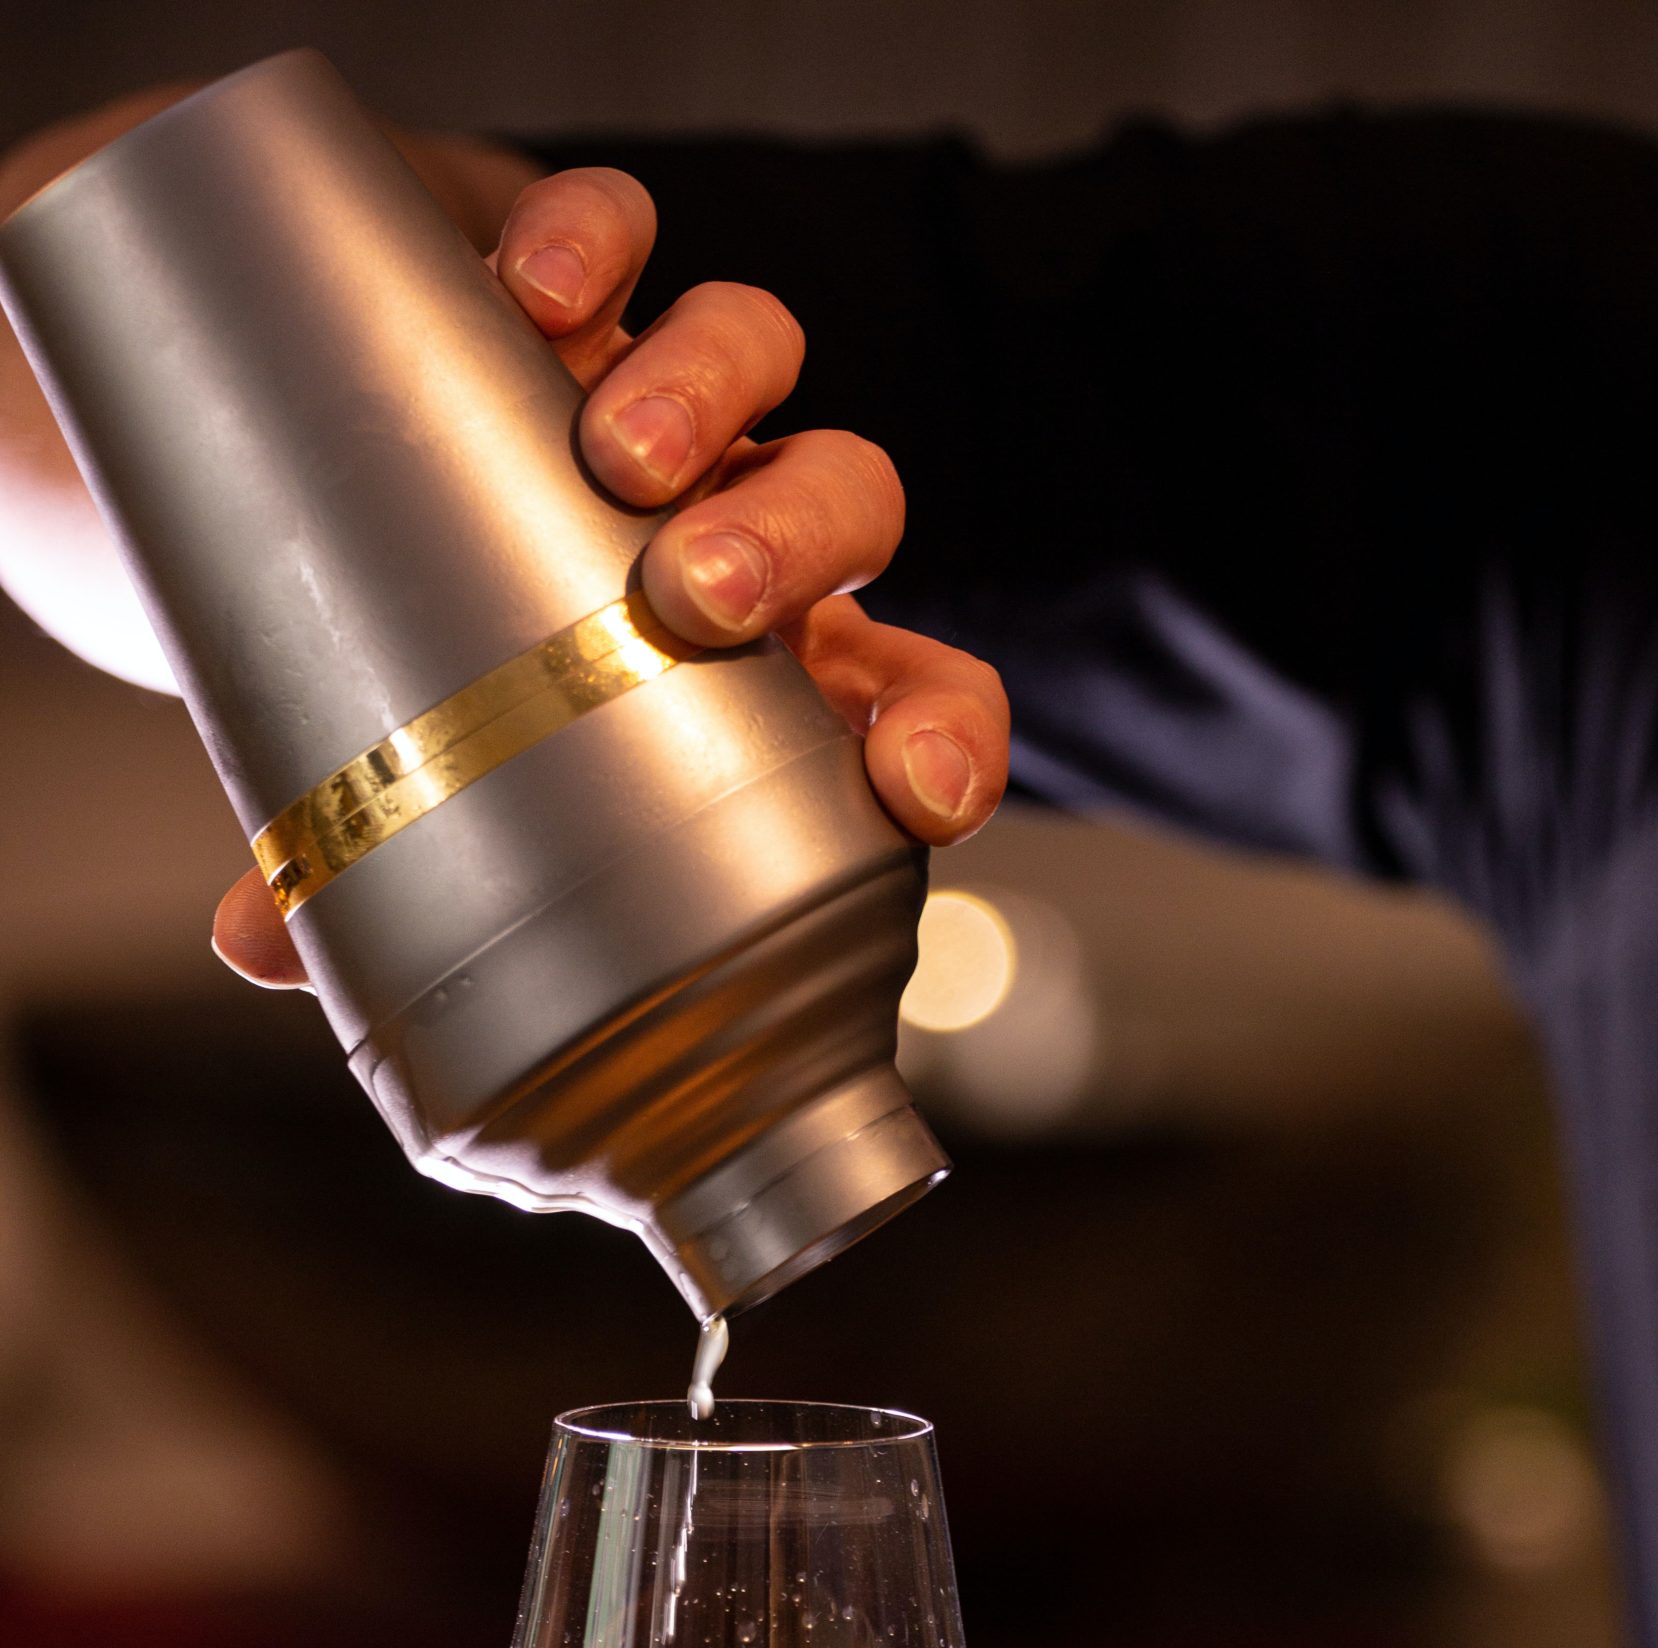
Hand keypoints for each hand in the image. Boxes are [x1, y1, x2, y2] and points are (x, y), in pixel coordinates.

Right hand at [213, 160, 1008, 985]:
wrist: (312, 448)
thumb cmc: (413, 665)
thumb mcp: (407, 779)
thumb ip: (369, 875)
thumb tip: (256, 954)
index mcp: (758, 673)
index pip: (911, 698)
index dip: (944, 741)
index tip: (918, 794)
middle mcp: (732, 523)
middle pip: (848, 503)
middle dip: (797, 543)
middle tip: (692, 594)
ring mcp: (654, 391)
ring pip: (757, 350)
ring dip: (711, 390)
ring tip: (616, 451)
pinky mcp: (567, 277)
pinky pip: (619, 224)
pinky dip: (593, 239)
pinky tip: (535, 291)